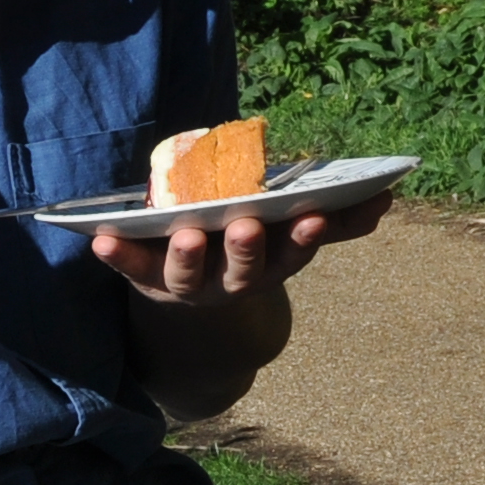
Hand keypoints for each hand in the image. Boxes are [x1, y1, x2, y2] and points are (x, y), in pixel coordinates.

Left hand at [85, 190, 387, 306]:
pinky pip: (130, 269)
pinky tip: (99, 240)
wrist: (193, 283)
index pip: (292, 253)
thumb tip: (385, 201)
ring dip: (188, 257)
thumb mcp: (287, 230)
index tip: (311, 218)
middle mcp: (231, 281)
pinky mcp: (147, 279)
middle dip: (247, 249)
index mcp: (269, 265)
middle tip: (247, 225)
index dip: (302, 238)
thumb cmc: (246, 239)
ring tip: (186, 234)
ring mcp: (187, 283)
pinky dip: (117, 257)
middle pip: (242, 271)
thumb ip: (332, 219)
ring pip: (189, 277)